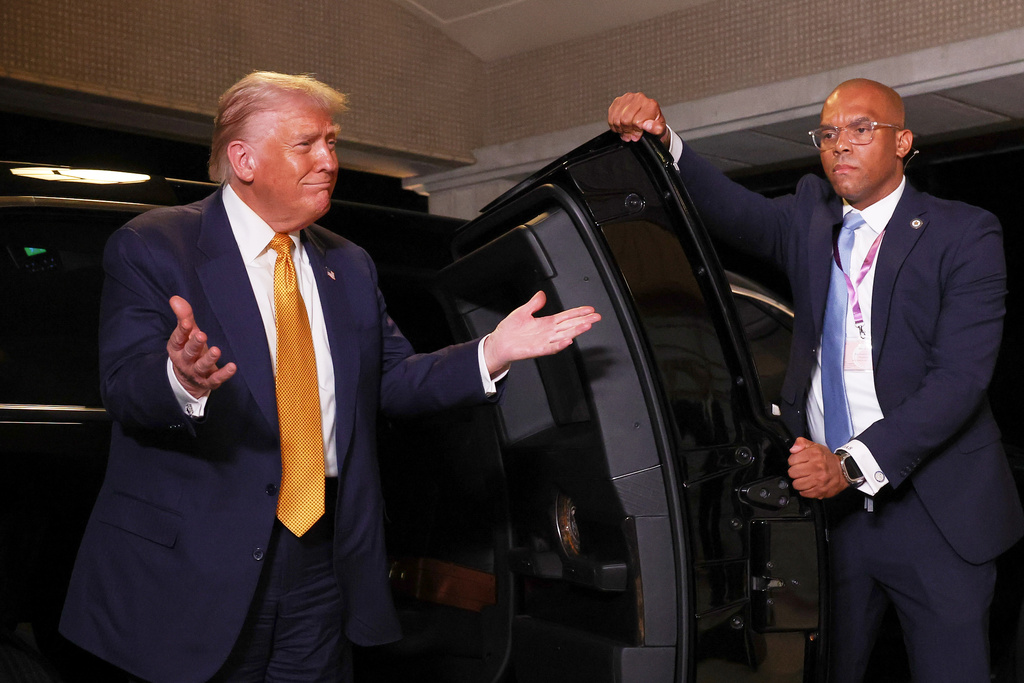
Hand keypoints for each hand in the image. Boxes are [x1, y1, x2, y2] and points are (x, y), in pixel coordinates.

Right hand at [167, 296, 236, 398]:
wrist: (188, 379)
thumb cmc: (189, 349)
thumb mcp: (186, 333)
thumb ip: (184, 316)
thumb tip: (175, 298)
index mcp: (177, 348)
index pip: (178, 338)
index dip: (182, 330)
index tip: (187, 323)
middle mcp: (185, 360)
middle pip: (189, 352)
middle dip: (195, 344)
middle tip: (202, 335)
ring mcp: (196, 372)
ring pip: (202, 366)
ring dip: (209, 359)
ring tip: (216, 350)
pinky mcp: (208, 381)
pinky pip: (216, 379)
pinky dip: (224, 374)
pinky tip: (232, 367)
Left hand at [482, 291, 600, 376]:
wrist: (499, 344)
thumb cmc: (509, 330)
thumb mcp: (522, 311)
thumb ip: (534, 303)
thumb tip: (542, 294)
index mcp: (546, 323)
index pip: (566, 316)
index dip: (578, 312)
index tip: (590, 310)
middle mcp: (548, 332)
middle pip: (570, 325)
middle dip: (583, 321)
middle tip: (596, 317)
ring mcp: (544, 341)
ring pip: (564, 336)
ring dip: (576, 331)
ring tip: (587, 326)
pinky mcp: (537, 350)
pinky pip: (551, 348)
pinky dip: (560, 345)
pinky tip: (568, 341)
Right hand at [608, 92, 669, 145]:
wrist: (648, 119)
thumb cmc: (653, 124)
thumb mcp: (660, 129)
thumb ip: (656, 128)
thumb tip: (647, 126)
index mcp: (650, 104)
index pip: (637, 121)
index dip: (636, 131)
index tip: (637, 135)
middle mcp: (639, 98)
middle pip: (625, 120)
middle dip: (627, 131)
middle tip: (631, 135)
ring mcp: (628, 98)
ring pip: (617, 118)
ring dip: (620, 129)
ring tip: (626, 131)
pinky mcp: (618, 101)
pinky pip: (611, 116)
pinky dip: (614, 125)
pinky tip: (620, 126)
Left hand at [787, 437, 848, 498]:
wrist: (843, 470)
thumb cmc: (827, 459)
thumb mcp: (815, 446)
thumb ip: (801, 443)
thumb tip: (793, 449)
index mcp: (814, 455)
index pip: (792, 460)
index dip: (793, 461)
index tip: (798, 462)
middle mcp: (817, 467)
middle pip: (792, 473)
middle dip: (794, 472)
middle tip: (801, 471)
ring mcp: (819, 480)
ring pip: (796, 484)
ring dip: (798, 482)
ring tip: (804, 478)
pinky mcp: (820, 491)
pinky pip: (804, 493)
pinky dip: (804, 490)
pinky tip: (809, 484)